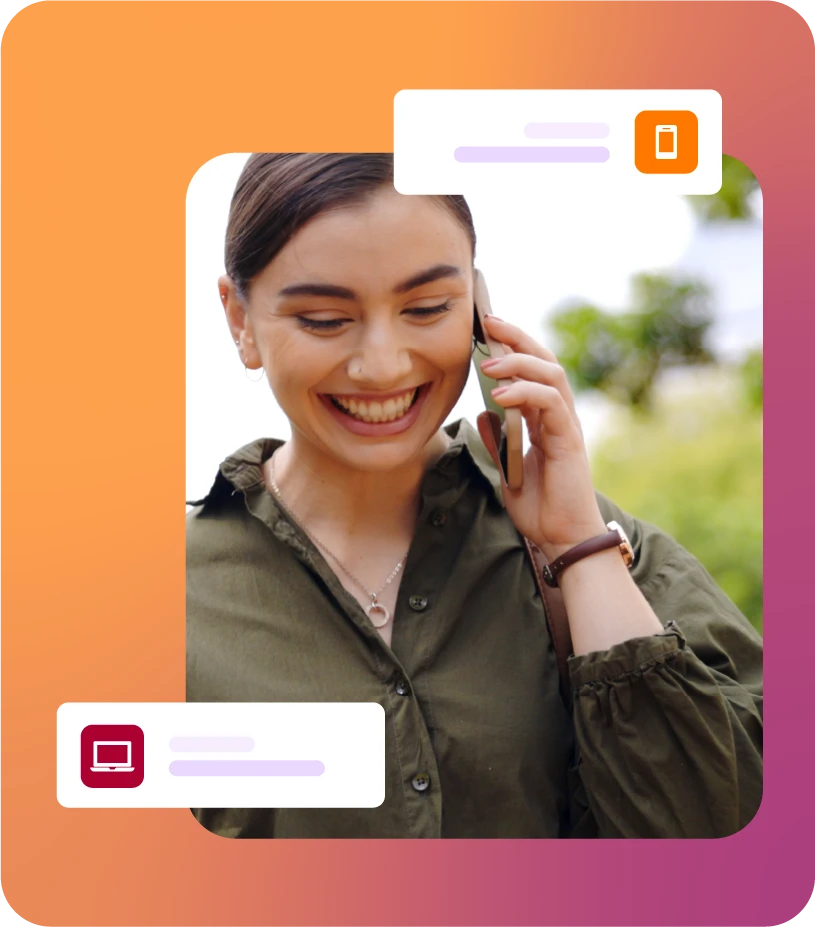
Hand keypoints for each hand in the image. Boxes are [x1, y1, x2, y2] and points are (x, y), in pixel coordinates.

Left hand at [475, 314, 606, 561]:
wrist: (561, 538)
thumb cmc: (540, 507)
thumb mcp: (508, 468)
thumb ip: (498, 439)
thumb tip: (481, 412)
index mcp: (544, 419)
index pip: (532, 370)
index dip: (513, 346)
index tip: (486, 329)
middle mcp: (559, 416)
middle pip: (545, 361)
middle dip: (518, 338)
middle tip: (489, 323)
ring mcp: (567, 426)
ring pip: (551, 375)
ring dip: (519, 362)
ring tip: (488, 363)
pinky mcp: (569, 440)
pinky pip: (551, 405)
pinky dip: (526, 393)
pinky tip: (501, 394)